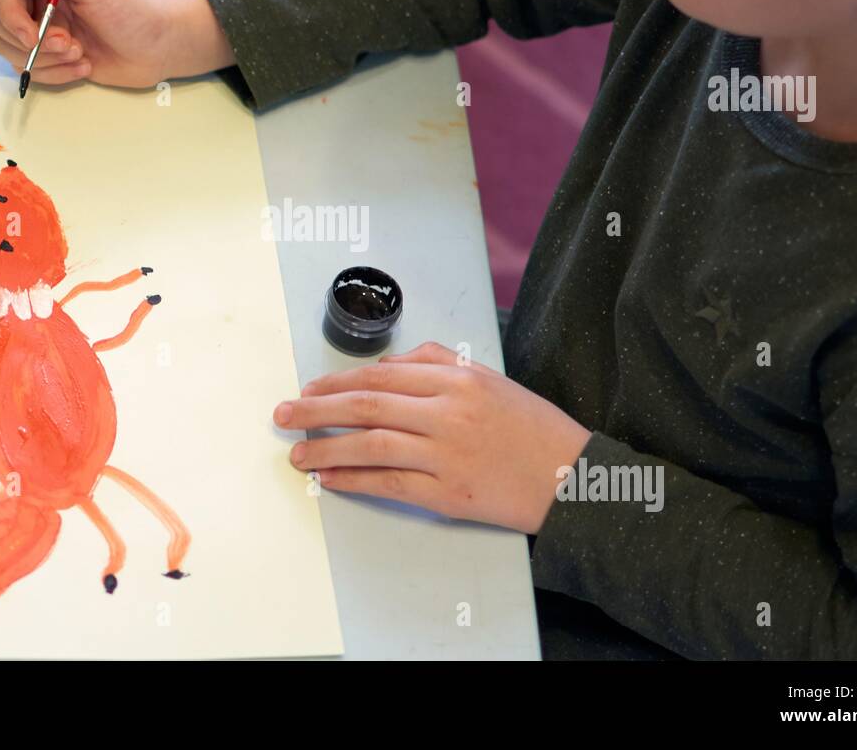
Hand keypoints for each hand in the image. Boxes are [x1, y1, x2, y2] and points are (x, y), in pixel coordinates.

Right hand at [0, 0, 235, 88]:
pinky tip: (85, 66)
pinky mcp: (52, 55)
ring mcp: (44, 27)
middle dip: (27, 40)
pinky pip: (29, 69)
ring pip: (6, 46)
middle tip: (69, 45)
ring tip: (80, 55)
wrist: (164, 44)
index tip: (34, 34)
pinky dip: (53, 74)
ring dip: (42, 59)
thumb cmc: (137, 6)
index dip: (10, 14)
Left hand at [273, 342, 591, 533]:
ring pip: (370, 445)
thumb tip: (385, 366)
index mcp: (459, 380)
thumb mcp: (490, 379)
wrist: (573, 478)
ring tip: (296, 453)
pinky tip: (330, 478)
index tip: (308, 388)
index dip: (336, 382)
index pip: (380, 376)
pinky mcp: (448, 493)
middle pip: (366, 406)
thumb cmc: (532, 428)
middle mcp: (449, 412)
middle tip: (283, 414)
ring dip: (325, 448)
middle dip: (315, 409)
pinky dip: (353, 479)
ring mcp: (447, 455)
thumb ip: (437, 363)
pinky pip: (388, 484)